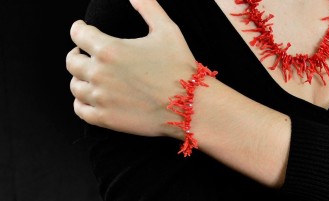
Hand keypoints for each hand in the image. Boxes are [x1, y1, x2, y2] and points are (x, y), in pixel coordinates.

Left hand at [66, 0, 195, 136]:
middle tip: (88, 54)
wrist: (190, 106)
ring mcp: (101, 98)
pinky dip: (81, 102)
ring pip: (75, 85)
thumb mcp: (167, 29)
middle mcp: (99, 74)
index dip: (79, 28)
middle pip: (72, 60)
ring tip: (91, 76)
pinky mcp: (105, 119)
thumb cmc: (179, 67)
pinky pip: (80, 109)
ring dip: (80, 78)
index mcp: (109, 49)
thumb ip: (148, 7)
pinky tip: (92, 97)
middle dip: (78, 53)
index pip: (78, 34)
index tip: (83, 30)